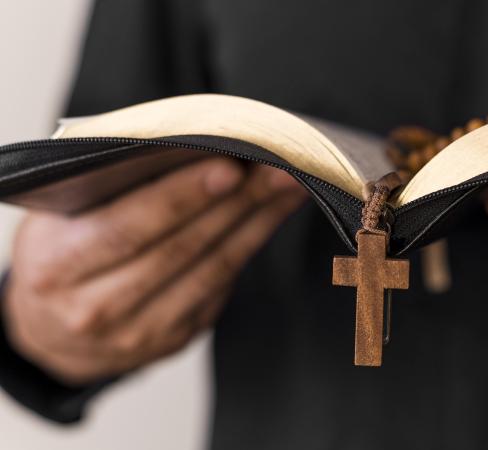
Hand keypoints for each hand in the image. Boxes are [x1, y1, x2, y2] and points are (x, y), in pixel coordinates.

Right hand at [2, 158, 306, 385]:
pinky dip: (252, 243)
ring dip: (258, 221)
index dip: (182, 198)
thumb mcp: (58, 220)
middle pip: (182, 248)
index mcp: (58, 267)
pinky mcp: (177, 336)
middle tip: (277, 166)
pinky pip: (222, 285)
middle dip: (237, 203)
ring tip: (289, 184)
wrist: (53, 333)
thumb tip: (186, 147)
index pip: (128, 227)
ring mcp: (141, 330)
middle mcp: (97, 307)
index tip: (229, 167)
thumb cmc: (60, 257)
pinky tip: (273, 213)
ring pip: (213, 269)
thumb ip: (109, 190)